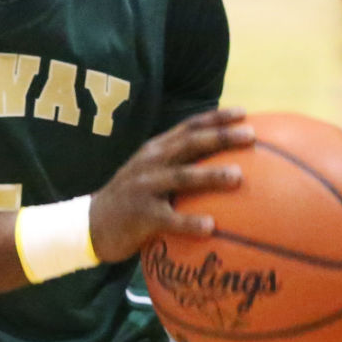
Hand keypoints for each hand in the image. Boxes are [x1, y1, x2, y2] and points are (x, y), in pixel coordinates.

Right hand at [88, 108, 252, 264]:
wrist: (92, 223)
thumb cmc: (133, 200)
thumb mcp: (150, 174)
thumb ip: (178, 166)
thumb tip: (225, 165)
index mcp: (156, 150)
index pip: (189, 127)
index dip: (216, 118)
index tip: (244, 113)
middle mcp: (151, 162)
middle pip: (190, 144)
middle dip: (220, 137)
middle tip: (250, 136)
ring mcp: (145, 187)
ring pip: (182, 177)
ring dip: (211, 175)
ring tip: (238, 176)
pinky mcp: (141, 215)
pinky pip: (170, 219)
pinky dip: (190, 222)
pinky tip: (211, 227)